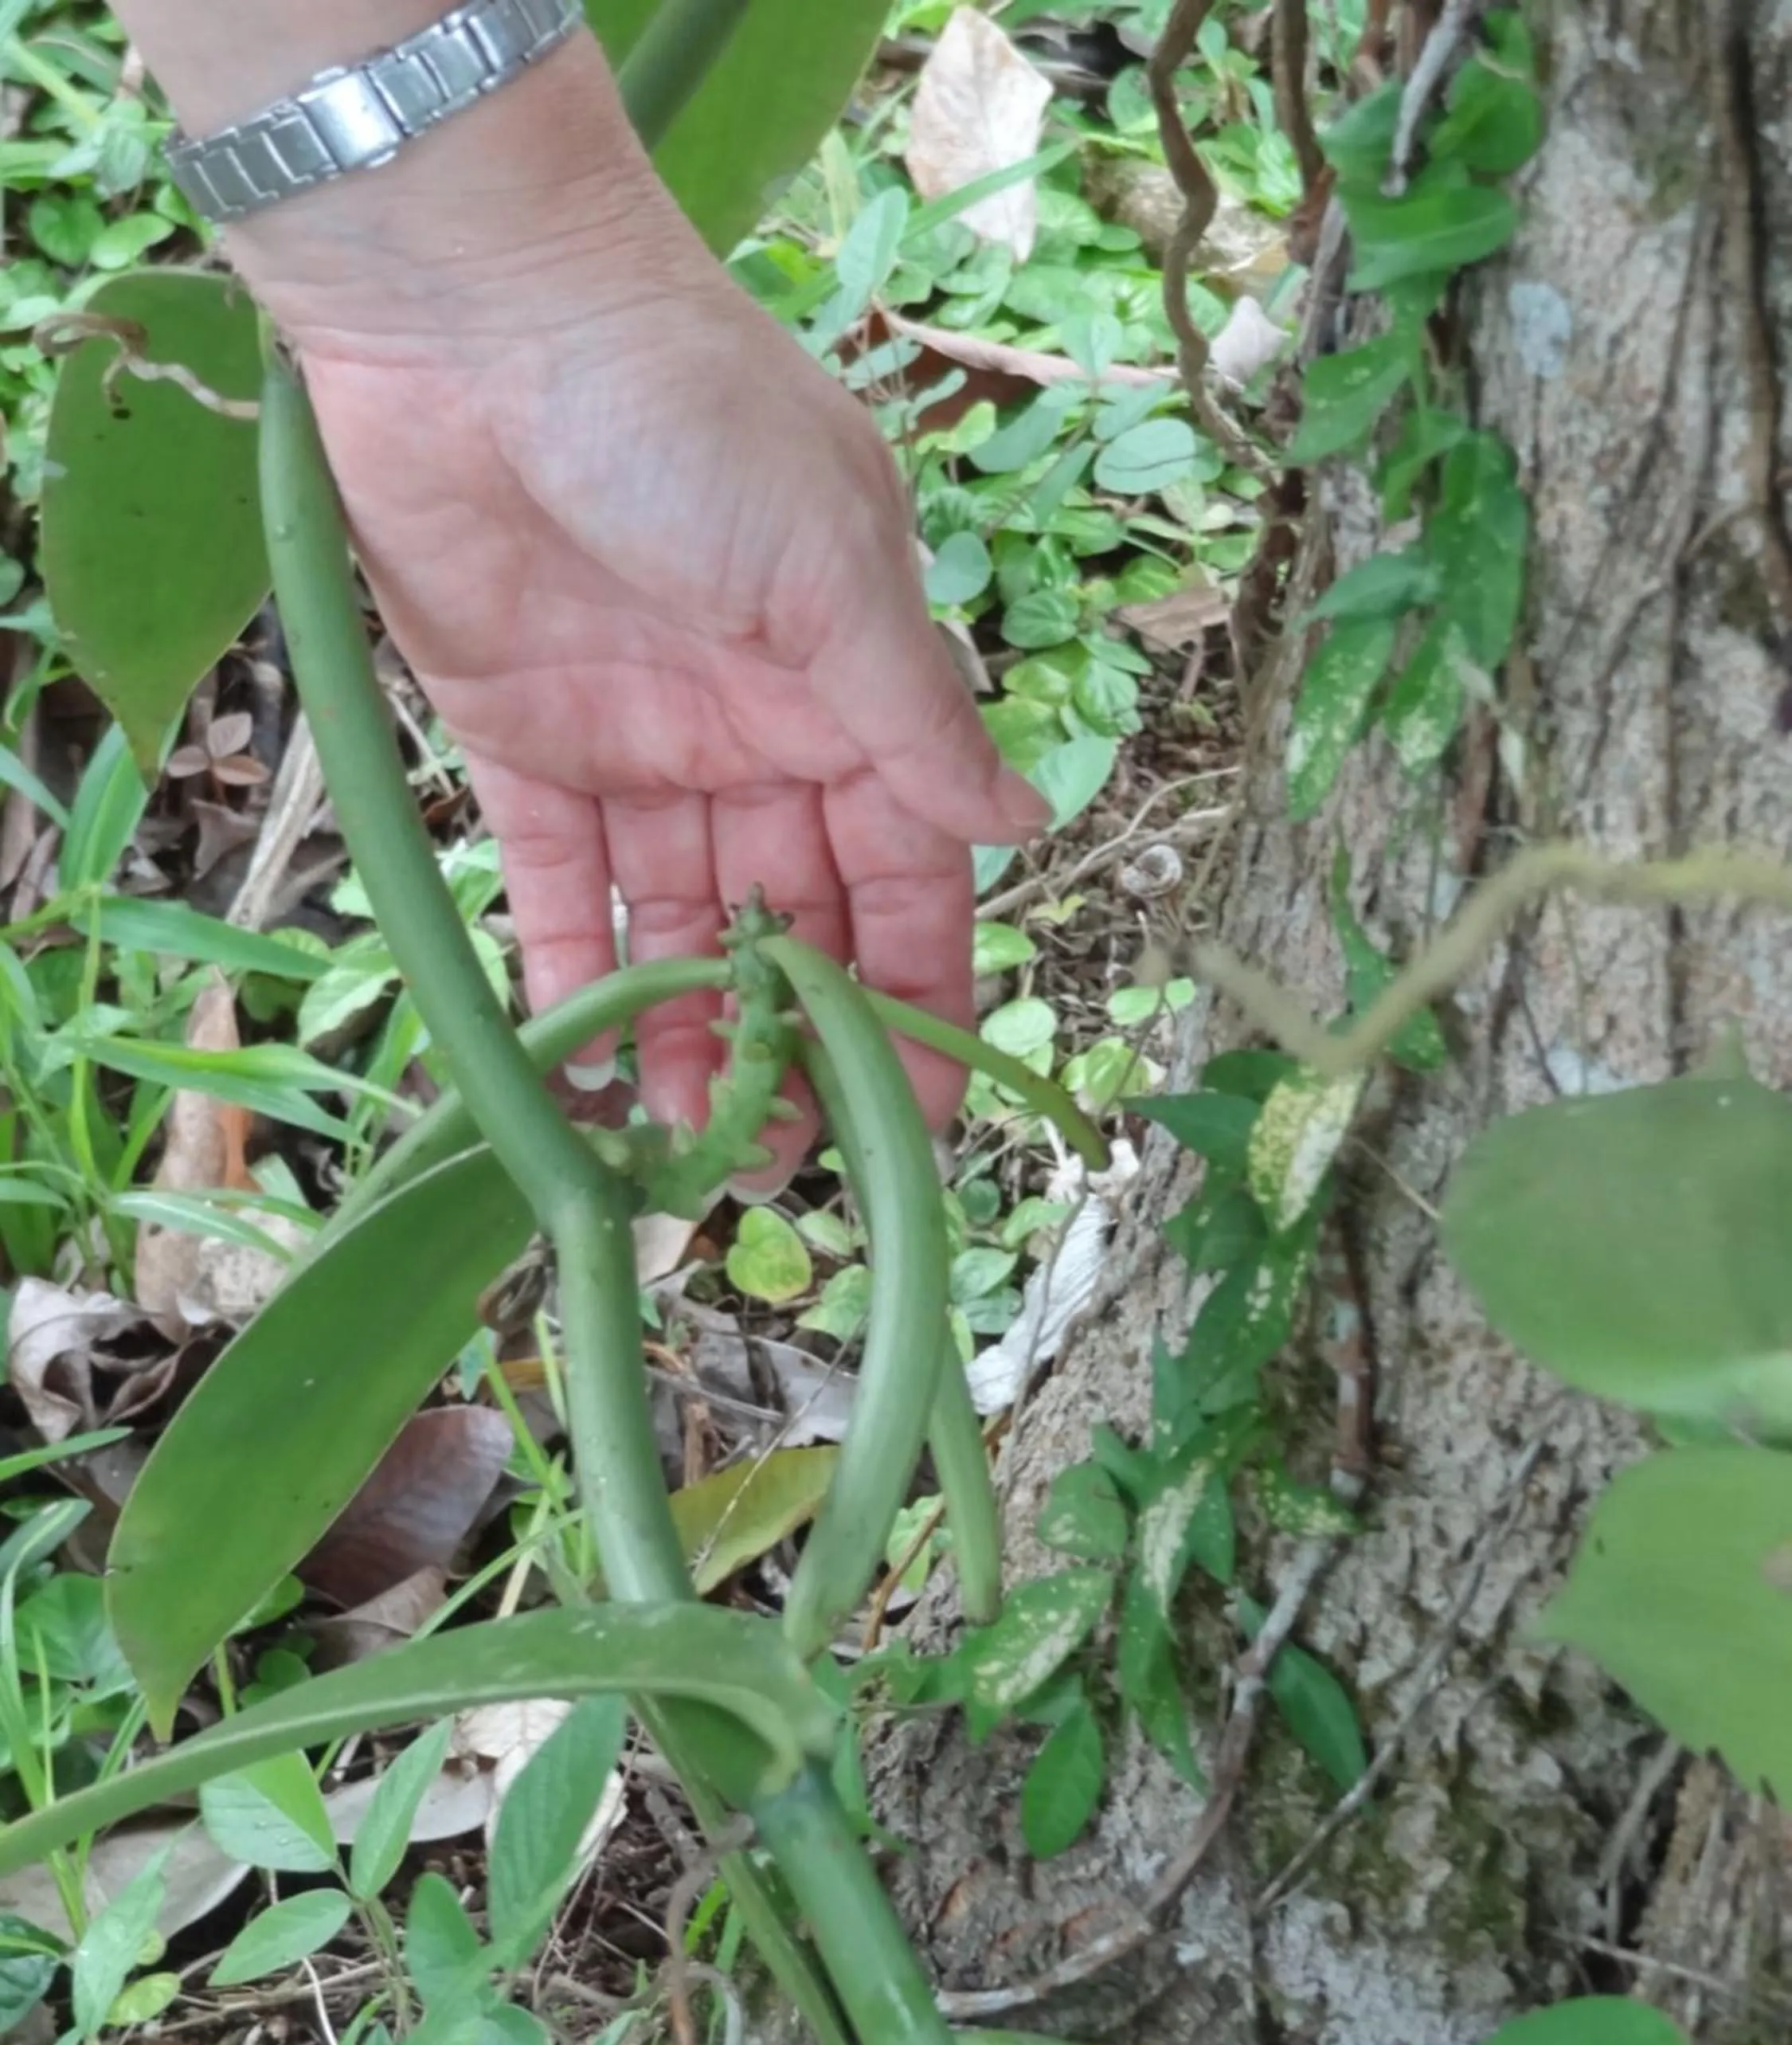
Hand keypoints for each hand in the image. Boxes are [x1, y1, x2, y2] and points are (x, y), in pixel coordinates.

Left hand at [294, 278, 1044, 1164]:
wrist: (479, 318)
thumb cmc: (689, 417)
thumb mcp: (832, 565)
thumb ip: (911, 714)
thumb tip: (1021, 823)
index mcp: (854, 693)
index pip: (909, 877)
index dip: (920, 997)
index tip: (922, 1118)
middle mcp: (759, 735)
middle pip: (794, 925)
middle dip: (797, 1045)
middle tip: (781, 1168)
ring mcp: (641, 745)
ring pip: (679, 927)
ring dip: (688, 1037)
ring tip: (686, 1151)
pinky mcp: (523, 742)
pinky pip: (555, 884)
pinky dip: (566, 972)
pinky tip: (575, 1068)